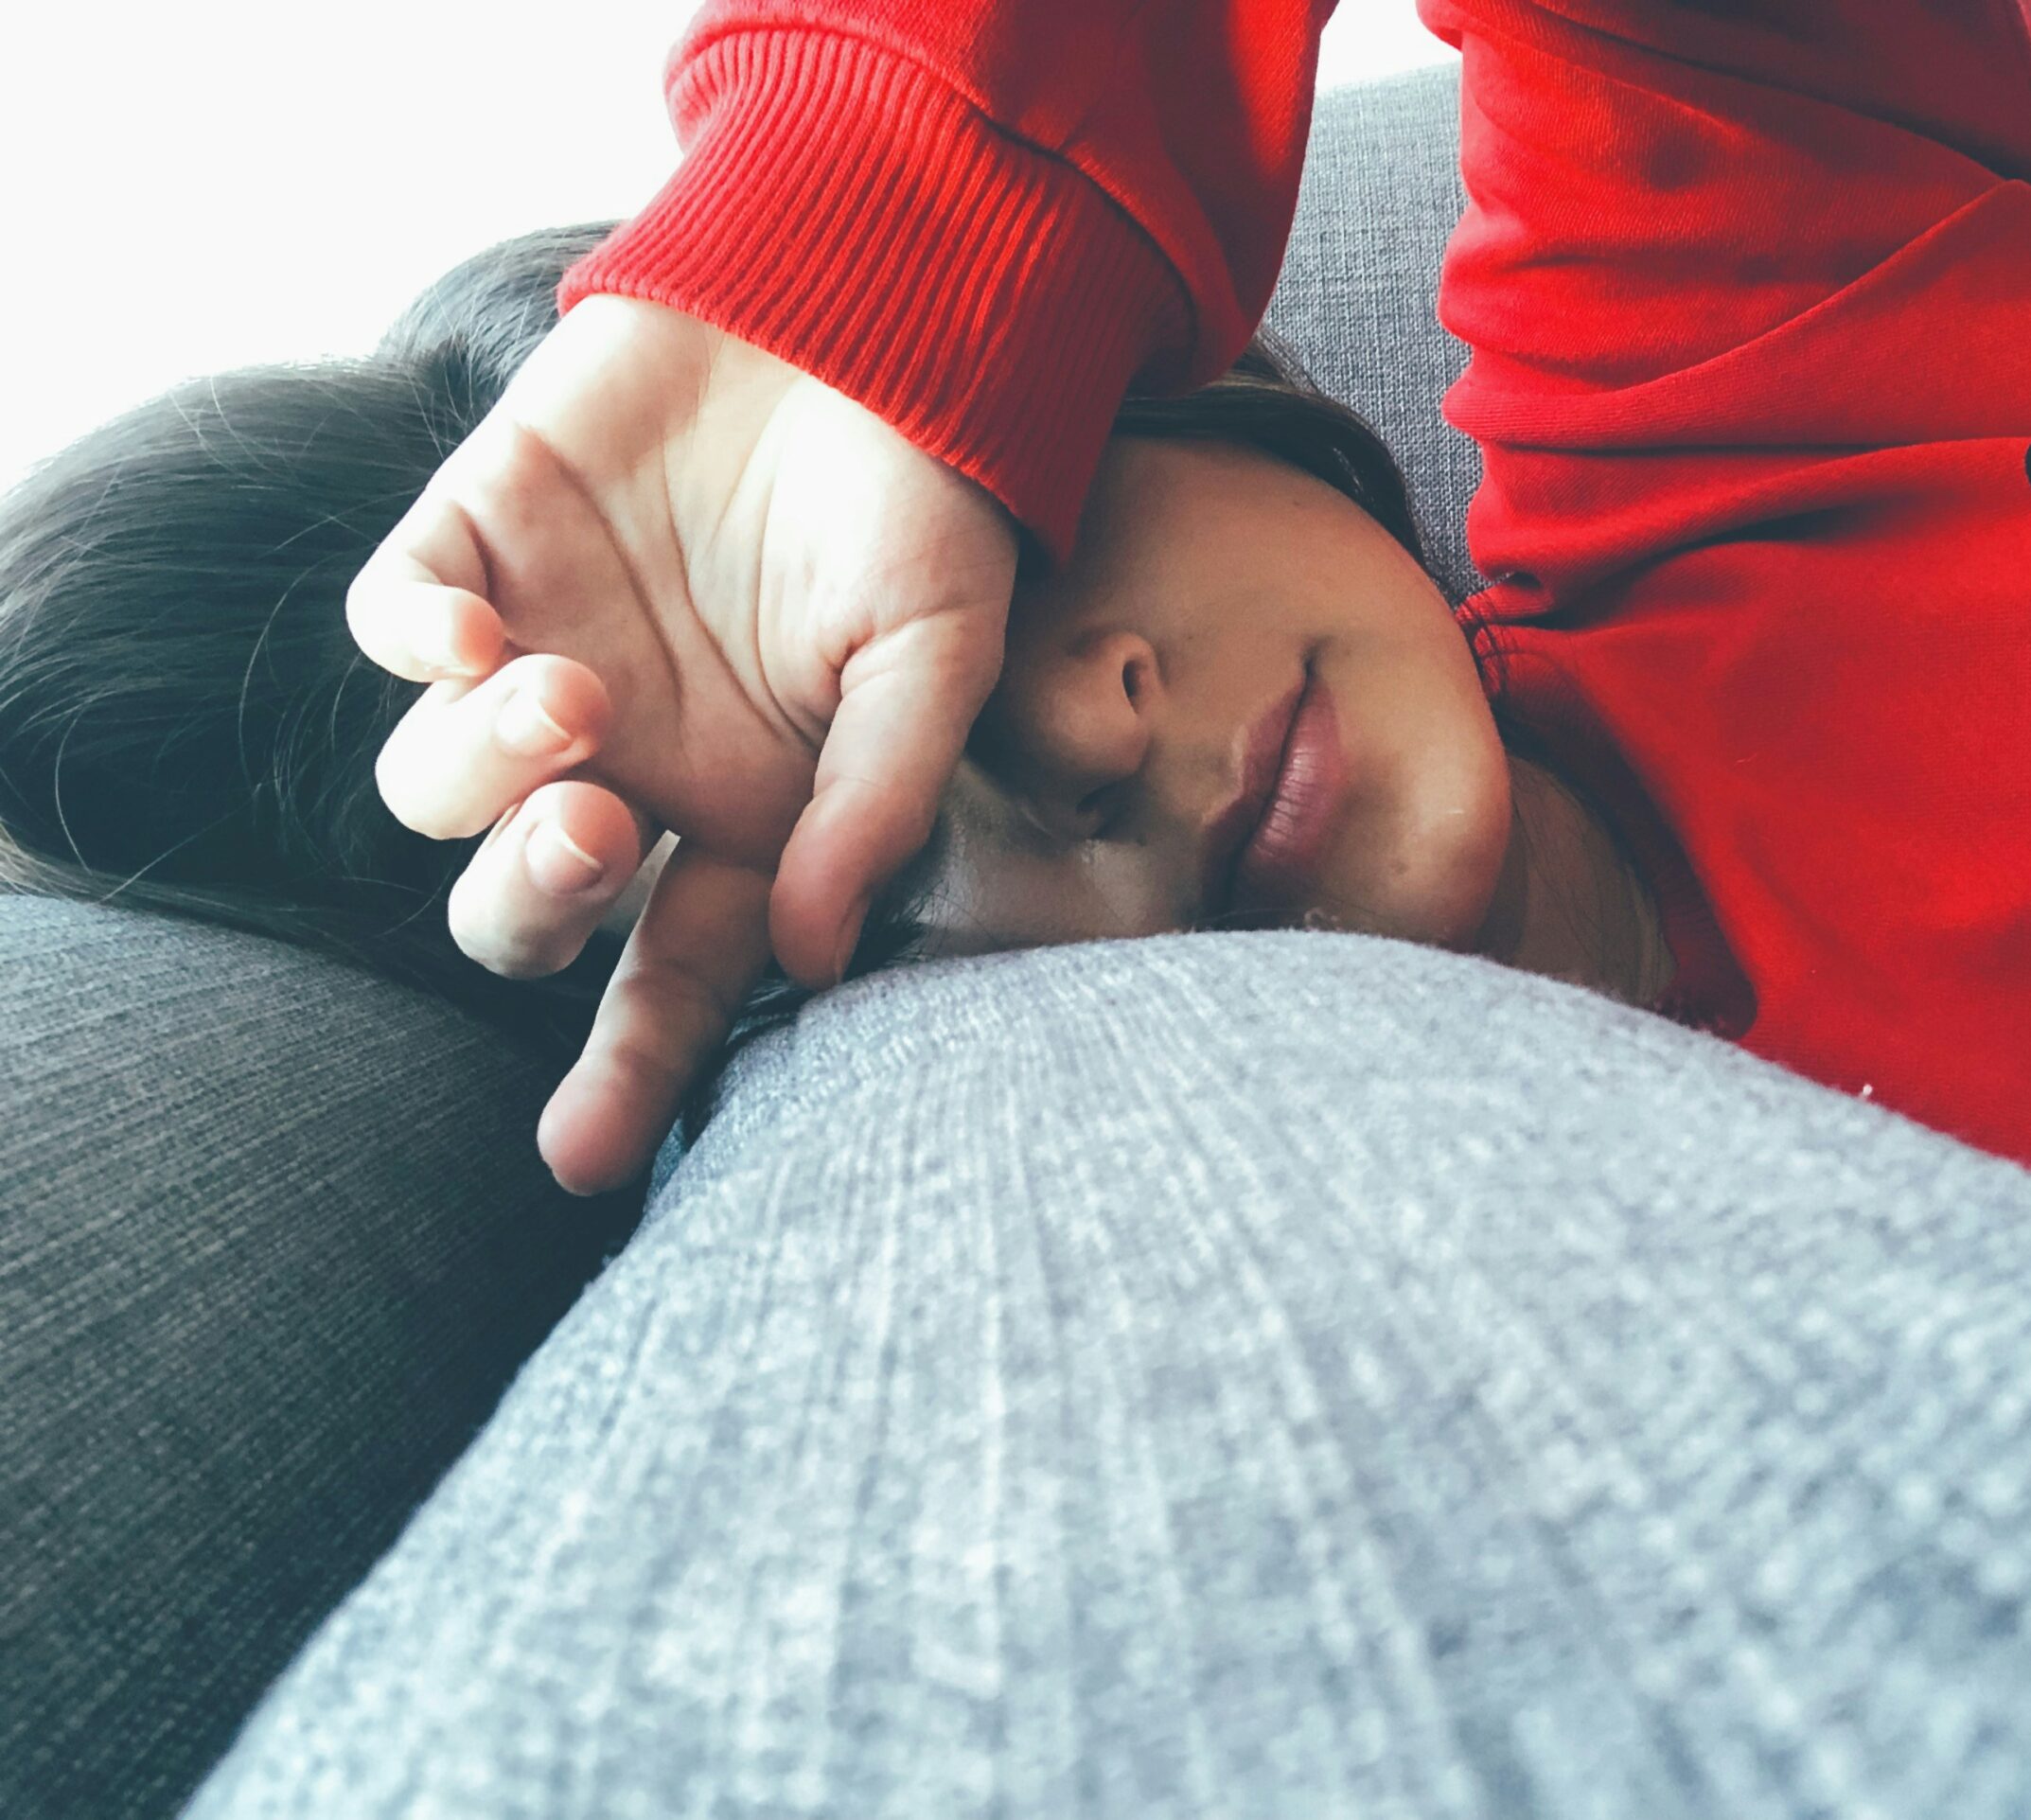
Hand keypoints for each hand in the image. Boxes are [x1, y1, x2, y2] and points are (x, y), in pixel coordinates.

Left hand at [348, 295, 1017, 1195]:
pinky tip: (475, 629)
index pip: (671, 969)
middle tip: (596, 837)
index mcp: (740, 813)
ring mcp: (542, 652)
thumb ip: (873, 802)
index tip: (583, 1161)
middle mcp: (629, 761)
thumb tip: (806, 953)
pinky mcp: (478, 538)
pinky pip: (392, 622)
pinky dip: (411, 643)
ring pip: (429, 782)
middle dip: (528, 902)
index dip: (626, 1068)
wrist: (878, 314)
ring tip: (572, 695)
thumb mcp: (938, 659)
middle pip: (515, 902)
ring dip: (481, 768)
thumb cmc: (928, 501)